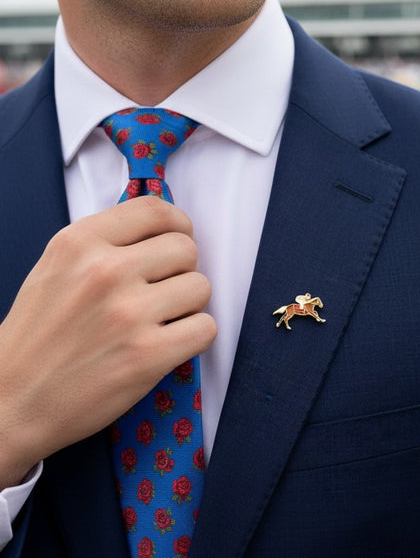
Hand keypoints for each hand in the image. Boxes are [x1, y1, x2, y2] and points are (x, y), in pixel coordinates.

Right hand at [0, 197, 215, 488]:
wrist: (10, 403)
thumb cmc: (37, 337)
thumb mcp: (57, 268)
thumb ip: (106, 243)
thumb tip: (164, 228)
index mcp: (79, 242)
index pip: (154, 209)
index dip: (177, 222)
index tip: (177, 238)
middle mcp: (105, 271)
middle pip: (186, 248)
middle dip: (181, 270)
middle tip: (160, 291)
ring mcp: (129, 313)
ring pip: (201, 287)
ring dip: (189, 305)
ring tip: (160, 320)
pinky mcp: (148, 355)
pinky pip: (206, 327)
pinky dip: (195, 337)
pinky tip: (169, 344)